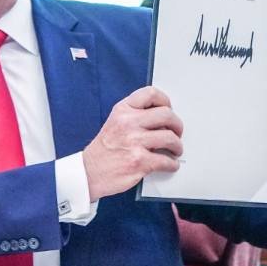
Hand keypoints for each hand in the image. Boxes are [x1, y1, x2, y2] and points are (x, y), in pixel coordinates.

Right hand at [82, 86, 183, 200]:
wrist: (89, 172)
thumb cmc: (105, 149)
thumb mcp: (115, 122)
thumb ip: (135, 115)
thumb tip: (164, 117)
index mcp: (123, 110)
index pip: (151, 93)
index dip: (166, 101)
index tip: (170, 109)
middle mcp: (128, 122)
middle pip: (167, 115)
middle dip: (177, 126)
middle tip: (177, 133)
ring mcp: (134, 142)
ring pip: (170, 138)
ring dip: (177, 146)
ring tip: (175, 150)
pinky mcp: (139, 161)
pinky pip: (166, 161)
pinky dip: (172, 164)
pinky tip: (170, 164)